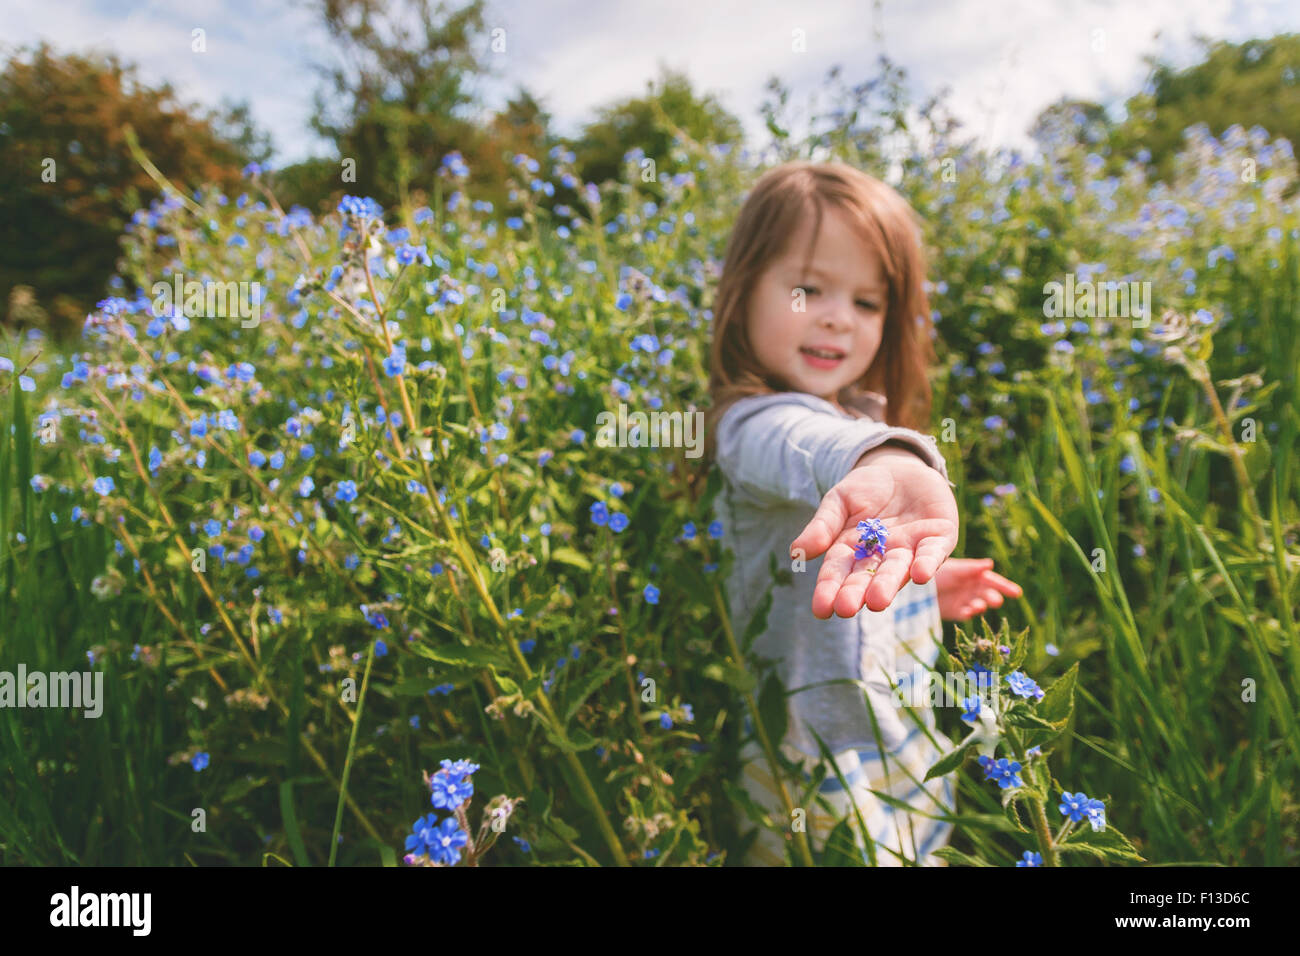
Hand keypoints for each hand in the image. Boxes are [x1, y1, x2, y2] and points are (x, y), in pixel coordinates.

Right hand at [789, 445, 958, 618]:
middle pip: (868, 577)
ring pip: (899, 569)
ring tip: (877, 601)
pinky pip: (935, 552)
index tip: (821, 610)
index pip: (838, 573)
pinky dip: (928, 563)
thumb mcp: (838, 501)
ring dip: (889, 584)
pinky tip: (920, 575)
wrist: (903, 468)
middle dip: (857, 593)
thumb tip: (797, 552)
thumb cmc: (865, 489)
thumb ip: (823, 526)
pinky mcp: (940, 537)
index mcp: (853, 551)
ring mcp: (911, 548)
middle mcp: (882, 557)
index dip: (829, 590)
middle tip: (846, 609)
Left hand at [934, 557, 1022, 620]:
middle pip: (989, 594)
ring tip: (977, 605)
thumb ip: (971, 568)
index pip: (994, 581)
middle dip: (993, 597)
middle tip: (994, 600)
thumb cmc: (938, 572)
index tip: (1017, 593)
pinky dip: (969, 614)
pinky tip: (967, 611)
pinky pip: (966, 614)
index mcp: (975, 576)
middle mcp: (973, 589)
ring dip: (981, 606)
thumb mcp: (955, 568)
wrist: (916, 584)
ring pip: (980, 605)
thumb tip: (990, 563)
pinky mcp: (955, 612)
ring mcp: (965, 601)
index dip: (1005, 586)